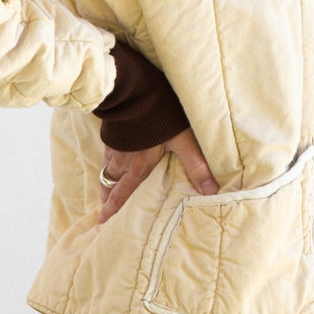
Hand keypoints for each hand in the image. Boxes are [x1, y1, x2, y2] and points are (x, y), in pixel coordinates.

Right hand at [99, 126, 218, 222]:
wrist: (134, 91)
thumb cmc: (160, 116)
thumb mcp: (183, 140)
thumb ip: (195, 165)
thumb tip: (210, 190)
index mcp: (139, 167)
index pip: (125, 194)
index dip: (114, 209)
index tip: (104, 221)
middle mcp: (124, 160)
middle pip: (113, 184)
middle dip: (107, 200)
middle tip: (102, 213)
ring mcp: (115, 145)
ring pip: (107, 169)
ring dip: (106, 182)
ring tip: (104, 190)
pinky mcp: (112, 131)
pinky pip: (105, 153)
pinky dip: (105, 163)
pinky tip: (107, 160)